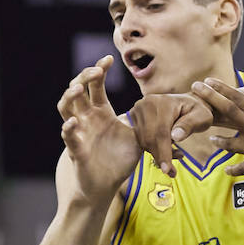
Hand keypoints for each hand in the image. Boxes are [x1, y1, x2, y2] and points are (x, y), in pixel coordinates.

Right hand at [58, 55, 141, 197]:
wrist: (106, 186)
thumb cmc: (119, 161)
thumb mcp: (139, 139)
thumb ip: (152, 127)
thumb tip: (178, 124)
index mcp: (100, 112)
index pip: (95, 85)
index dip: (99, 70)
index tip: (109, 58)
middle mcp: (86, 119)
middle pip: (77, 89)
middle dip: (84, 76)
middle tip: (96, 70)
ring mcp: (78, 132)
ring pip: (65, 108)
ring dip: (70, 97)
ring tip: (78, 88)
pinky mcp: (76, 150)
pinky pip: (68, 136)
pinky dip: (68, 128)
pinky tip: (73, 122)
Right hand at [128, 93, 214, 177]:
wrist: (186, 104)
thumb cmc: (197, 111)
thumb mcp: (202, 116)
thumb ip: (190, 124)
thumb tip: (175, 136)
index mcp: (164, 102)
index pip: (161, 131)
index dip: (164, 152)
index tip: (167, 169)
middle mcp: (147, 104)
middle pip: (150, 137)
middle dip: (160, 157)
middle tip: (171, 172)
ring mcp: (138, 110)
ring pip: (143, 140)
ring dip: (157, 154)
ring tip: (174, 156)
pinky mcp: (134, 118)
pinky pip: (140, 139)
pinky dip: (151, 150)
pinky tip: (166, 151)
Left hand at [190, 61, 243, 187]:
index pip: (238, 99)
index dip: (221, 89)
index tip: (206, 81)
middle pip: (228, 116)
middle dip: (210, 102)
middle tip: (194, 92)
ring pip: (231, 146)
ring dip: (221, 141)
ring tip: (212, 138)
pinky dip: (235, 169)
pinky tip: (227, 169)